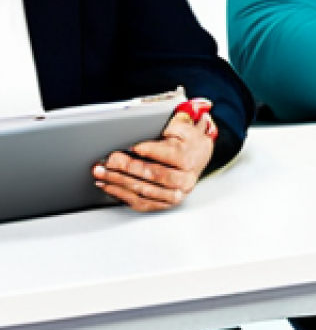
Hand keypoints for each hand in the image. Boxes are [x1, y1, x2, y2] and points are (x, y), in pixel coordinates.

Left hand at [93, 109, 216, 211]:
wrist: (199, 157)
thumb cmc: (187, 143)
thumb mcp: (184, 129)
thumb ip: (172, 126)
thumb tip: (156, 126)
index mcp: (189, 159)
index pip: (169, 156)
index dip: (150, 151)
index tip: (133, 146)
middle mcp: (184, 180)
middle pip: (154, 175)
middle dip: (128, 168)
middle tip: (109, 161)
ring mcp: (175, 194)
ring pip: (144, 191)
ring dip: (120, 183)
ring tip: (103, 174)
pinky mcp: (165, 203)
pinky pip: (142, 203)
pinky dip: (122, 196)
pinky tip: (110, 187)